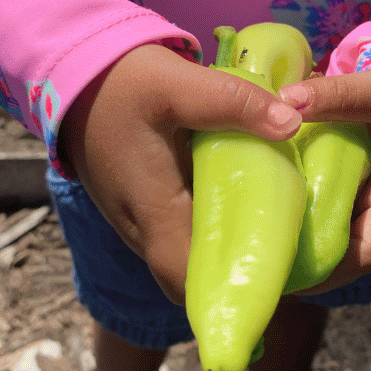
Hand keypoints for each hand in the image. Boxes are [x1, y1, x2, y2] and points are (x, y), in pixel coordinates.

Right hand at [58, 43, 302, 303]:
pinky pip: (184, 234)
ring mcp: (141, 222)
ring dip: (228, 255)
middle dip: (241, 277)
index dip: (234, 293)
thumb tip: (291, 123)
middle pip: (195, 279)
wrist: (77, 76)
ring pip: (188, 259)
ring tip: (282, 236)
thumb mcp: (177, 84)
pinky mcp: (146, 208)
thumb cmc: (121, 83)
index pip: (192, 283)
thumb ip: (232, 102)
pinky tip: (250, 206)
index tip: (280, 282)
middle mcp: (143, 229)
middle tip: (293, 257)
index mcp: (153, 211)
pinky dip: (215, 229)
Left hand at [277, 70, 370, 293]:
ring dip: (300, 249)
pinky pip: (325, 218)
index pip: (370, 250)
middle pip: (346, 257)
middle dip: (307, 268)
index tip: (289, 276)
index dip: (331, 271)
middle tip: (259, 269)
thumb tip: (285, 99)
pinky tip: (264, 219)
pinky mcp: (351, 198)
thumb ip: (337, 95)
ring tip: (254, 252)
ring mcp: (368, 208)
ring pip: (333, 241)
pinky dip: (300, 221)